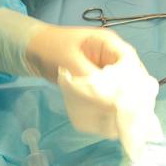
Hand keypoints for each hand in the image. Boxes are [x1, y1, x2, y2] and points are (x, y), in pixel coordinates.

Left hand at [0, 10, 161, 161]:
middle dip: (131, 97)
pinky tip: (109, 119)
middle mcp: (112, 56)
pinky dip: (110, 106)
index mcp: (108, 43)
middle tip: (129, 118)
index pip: (131, 62)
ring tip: (121, 122)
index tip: (132, 103)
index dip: (135, 82)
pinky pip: (110, 94)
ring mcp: (106, 69)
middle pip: (132, 77)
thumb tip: (110, 101)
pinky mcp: (98, 81)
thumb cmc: (49, 49)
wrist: (31, 50)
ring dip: (121, 103)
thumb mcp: (69, 62)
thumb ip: (90, 80)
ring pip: (122, 88)